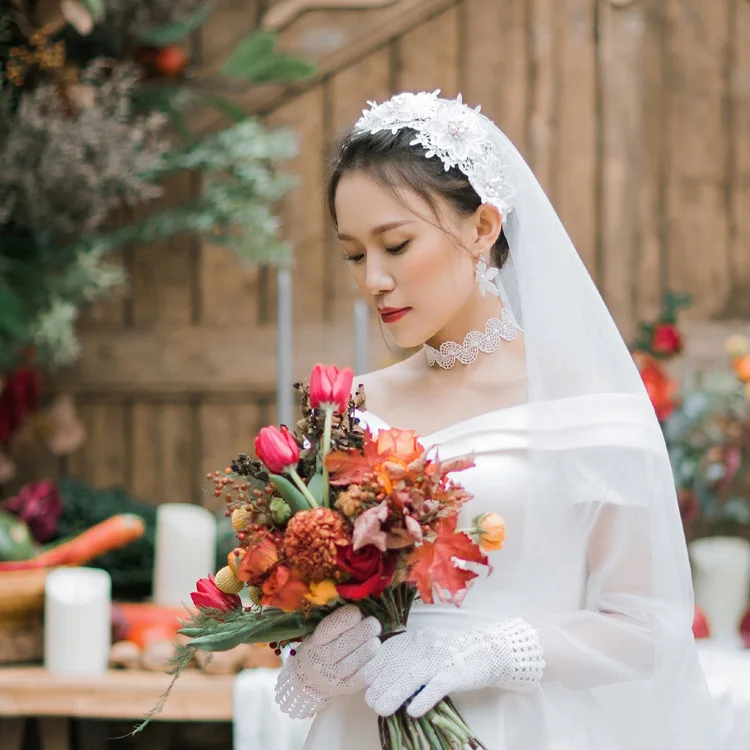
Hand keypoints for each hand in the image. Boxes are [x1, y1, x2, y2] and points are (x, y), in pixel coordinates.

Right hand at [274, 604, 381, 718]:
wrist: (309, 680)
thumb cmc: (321, 647)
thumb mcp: (322, 632)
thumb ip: (338, 622)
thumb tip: (362, 609)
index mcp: (316, 640)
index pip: (328, 629)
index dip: (344, 619)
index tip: (357, 611)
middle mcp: (321, 659)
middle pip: (342, 646)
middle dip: (361, 633)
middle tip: (374, 624)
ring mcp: (332, 676)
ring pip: (351, 663)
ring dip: (366, 651)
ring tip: (377, 641)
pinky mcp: (344, 688)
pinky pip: (359, 680)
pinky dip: (370, 669)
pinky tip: (379, 659)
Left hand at [361, 618, 543, 717]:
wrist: (487, 650)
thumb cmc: (450, 653)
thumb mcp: (424, 648)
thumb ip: (404, 657)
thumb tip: (377, 676)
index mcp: (414, 638)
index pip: (387, 652)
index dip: (373, 667)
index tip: (363, 683)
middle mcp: (425, 644)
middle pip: (396, 665)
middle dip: (379, 684)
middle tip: (369, 701)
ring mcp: (440, 658)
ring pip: (412, 676)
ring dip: (394, 693)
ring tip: (381, 709)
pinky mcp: (455, 672)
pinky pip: (436, 686)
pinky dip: (423, 699)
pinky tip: (412, 711)